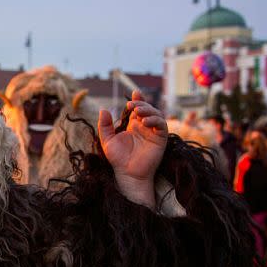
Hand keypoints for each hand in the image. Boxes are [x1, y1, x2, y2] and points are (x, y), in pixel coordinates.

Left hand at [98, 90, 166, 208]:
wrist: (127, 174)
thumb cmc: (118, 159)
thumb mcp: (107, 140)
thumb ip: (105, 126)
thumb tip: (104, 109)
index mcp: (133, 125)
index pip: (138, 108)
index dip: (138, 99)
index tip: (134, 93)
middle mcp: (144, 127)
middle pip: (148, 109)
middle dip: (141, 104)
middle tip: (131, 106)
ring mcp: (153, 132)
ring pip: (156, 114)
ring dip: (148, 110)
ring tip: (138, 112)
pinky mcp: (160, 139)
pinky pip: (162, 125)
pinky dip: (155, 120)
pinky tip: (144, 122)